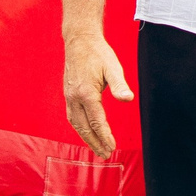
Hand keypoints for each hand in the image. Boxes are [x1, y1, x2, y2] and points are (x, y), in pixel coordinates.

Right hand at [63, 28, 133, 155]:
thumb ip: (119, 85)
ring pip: (76, 124)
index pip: (97, 121)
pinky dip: (79, 128)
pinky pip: (72, 116)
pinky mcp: (68, 94)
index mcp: (86, 93)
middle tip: (105, 155)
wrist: (79, 40)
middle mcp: (74, 98)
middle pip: (84, 127)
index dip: (105, 136)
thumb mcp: (113, 67)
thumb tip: (128, 99)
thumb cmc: (98, 53)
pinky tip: (86, 132)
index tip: (112, 147)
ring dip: (86, 138)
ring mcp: (69, 97)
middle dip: (95, 142)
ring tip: (96, 148)